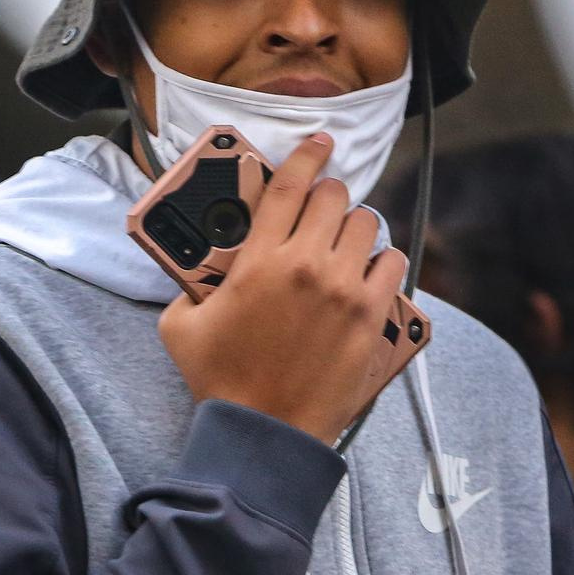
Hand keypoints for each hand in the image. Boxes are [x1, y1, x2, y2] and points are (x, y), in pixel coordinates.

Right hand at [158, 133, 410, 445]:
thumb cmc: (221, 380)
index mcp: (259, 260)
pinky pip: (393, 264)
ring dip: (356, 228)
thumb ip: (189, 286)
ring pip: (368, 225)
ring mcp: (344, 290)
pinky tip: (370, 271)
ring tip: (346, 243)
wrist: (264, 432)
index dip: (306, 155)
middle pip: (334, 198)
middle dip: (329, 198)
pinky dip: (383, 262)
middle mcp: (306, 265)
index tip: (320, 142)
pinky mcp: (371, 316)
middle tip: (323, 211)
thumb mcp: (180, 325)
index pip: (288, 185)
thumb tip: (196, 268)